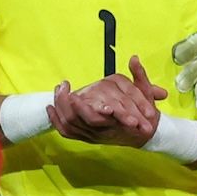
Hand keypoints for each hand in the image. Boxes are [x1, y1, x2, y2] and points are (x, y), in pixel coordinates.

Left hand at [50, 56, 168, 144]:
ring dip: (59, 109)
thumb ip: (140, 76)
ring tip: (58, 91)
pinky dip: (56, 121)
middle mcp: (101, 132)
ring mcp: (92, 136)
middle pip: (76, 122)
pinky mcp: (86, 137)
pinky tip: (50, 108)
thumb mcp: (146, 94)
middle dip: (65, 104)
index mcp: (115, 123)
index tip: (73, 93)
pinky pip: (66, 132)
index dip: (80, 108)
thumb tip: (134, 58)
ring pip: (69, 125)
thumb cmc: (145, 115)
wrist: (144, 134)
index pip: (94, 119)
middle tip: (62, 88)